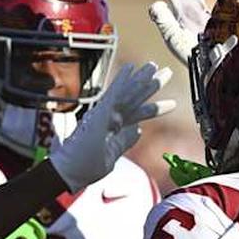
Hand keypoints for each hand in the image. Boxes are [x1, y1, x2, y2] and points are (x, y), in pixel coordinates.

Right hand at [50, 62, 174, 190]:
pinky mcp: (99, 114)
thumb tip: (139, 130)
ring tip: (155, 66)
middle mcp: (109, 117)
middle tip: (167, 72)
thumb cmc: (83, 166)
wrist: (67, 172)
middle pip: (134, 99)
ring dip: (142, 80)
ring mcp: (104, 115)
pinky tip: (130, 68)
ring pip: (127, 94)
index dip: (153, 108)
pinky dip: (121, 81)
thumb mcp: (111, 156)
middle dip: (151, 86)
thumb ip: (124, 142)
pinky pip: (112, 95)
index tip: (171, 104)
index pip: (137, 115)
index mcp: (112, 127)